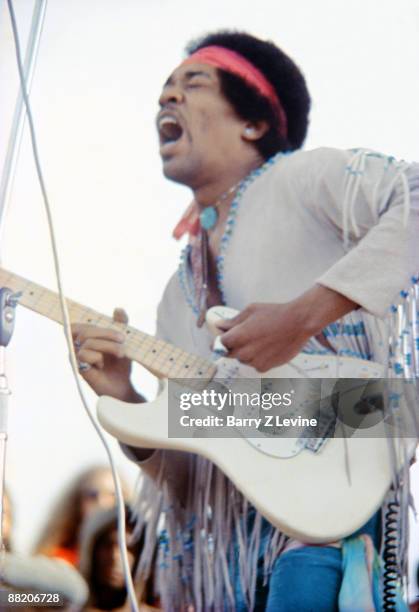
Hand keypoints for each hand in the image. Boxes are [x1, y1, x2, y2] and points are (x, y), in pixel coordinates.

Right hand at [71, 308, 139, 400]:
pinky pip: (84, 354)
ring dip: (108, 346)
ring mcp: (76, 358)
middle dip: (107, 333)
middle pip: (84, 331)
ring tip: (121, 353)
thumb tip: (118, 309)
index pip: (75, 326)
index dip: (89, 323)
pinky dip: (99, 357)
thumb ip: (121, 324)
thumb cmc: (120, 364)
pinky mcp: (79, 368)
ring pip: (87, 342)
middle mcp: (76, 348)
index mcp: (84, 340)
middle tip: (123, 339)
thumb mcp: (123, 341)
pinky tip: (103, 366)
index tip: (108, 328)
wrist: (123, 386)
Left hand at [219, 286, 357, 372]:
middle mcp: (244, 352)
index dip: (221, 338)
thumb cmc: (275, 313)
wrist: (298, 323)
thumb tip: (219, 325)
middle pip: (229, 353)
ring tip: (259, 339)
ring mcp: (254, 361)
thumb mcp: (251, 311)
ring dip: (245, 352)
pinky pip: (255, 364)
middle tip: (244, 337)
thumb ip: (233, 321)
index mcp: (238, 337)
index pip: (220, 343)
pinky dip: (257, 358)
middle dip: (232, 346)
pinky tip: (267, 347)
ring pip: (242, 359)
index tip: (224, 336)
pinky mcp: (265, 367)